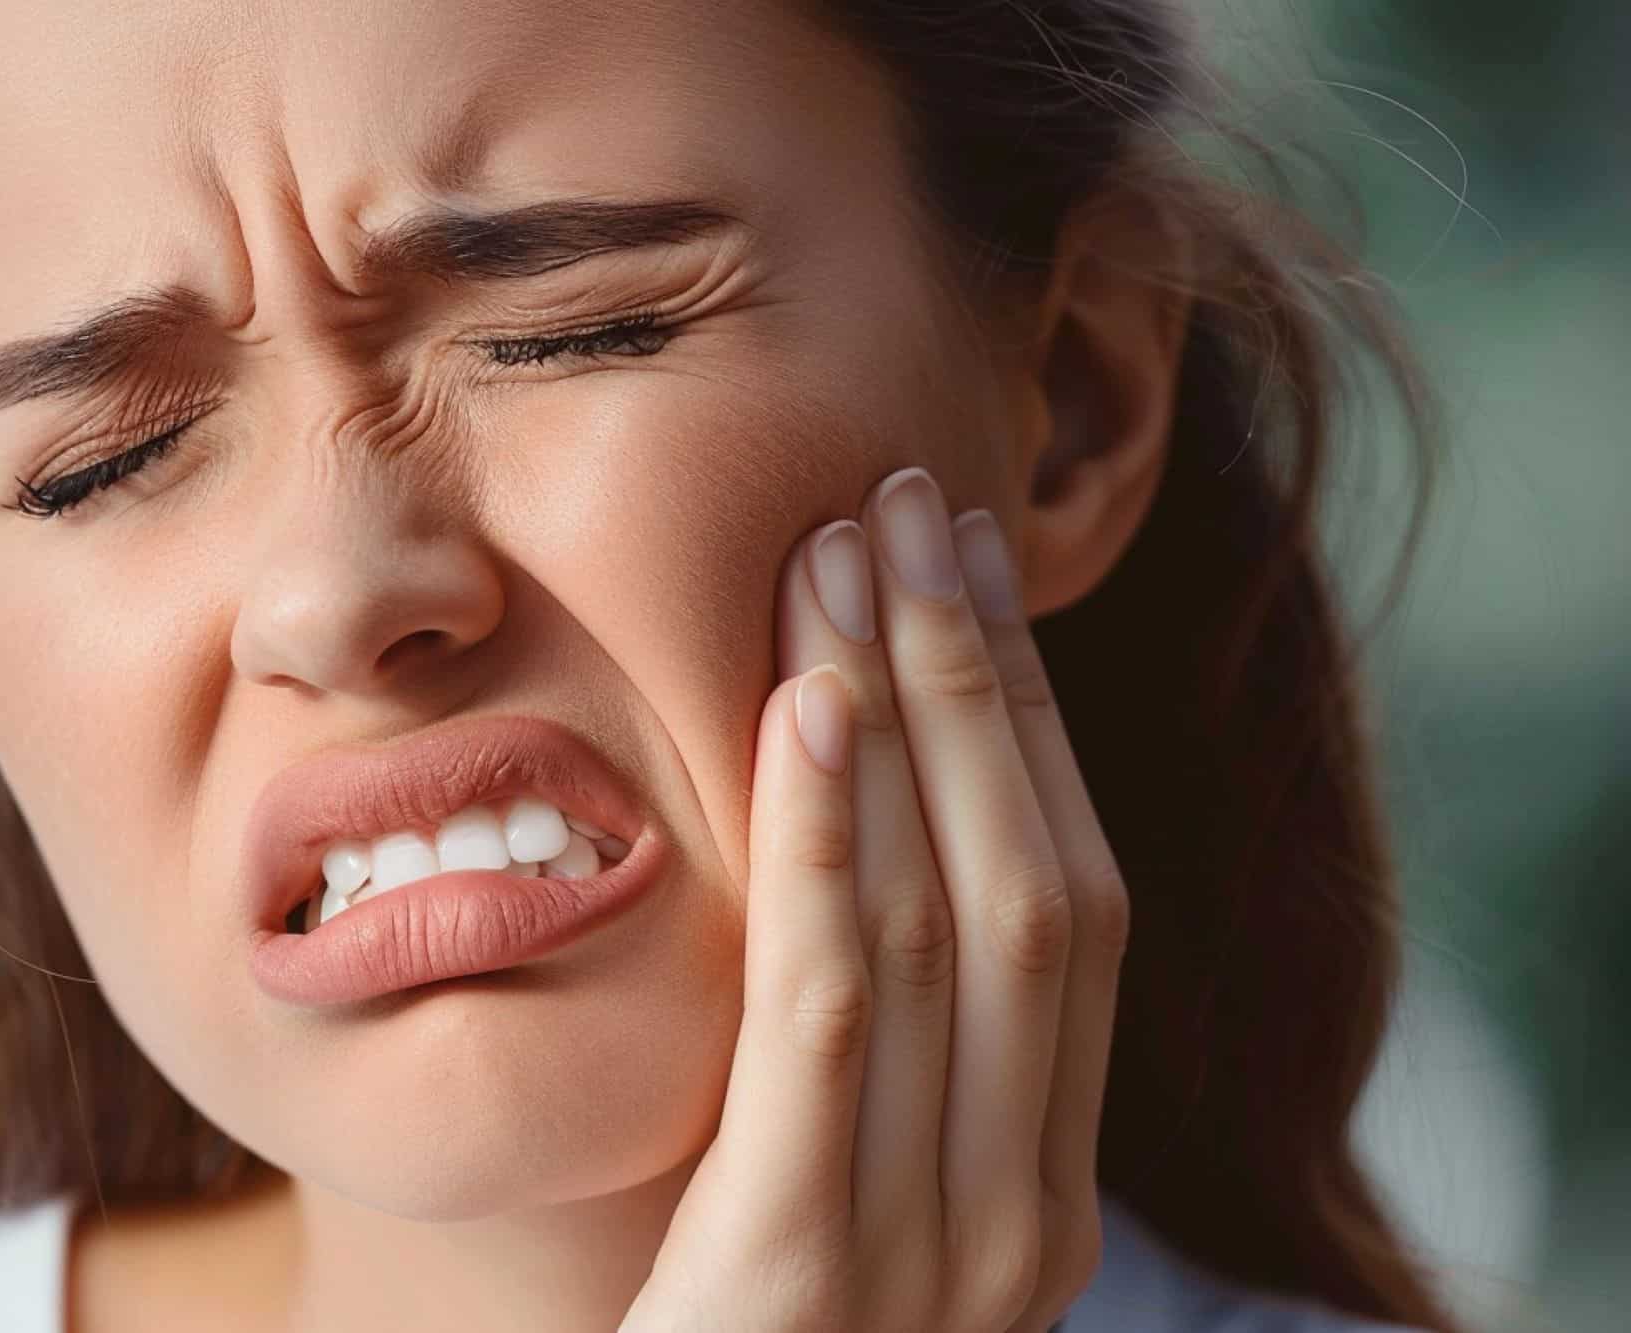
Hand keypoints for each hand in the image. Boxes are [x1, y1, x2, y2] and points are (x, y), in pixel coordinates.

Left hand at [619, 467, 1130, 1331]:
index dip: (1031, 728)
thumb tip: (853, 836)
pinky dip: (837, 848)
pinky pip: (838, 1016)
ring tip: (852, 552)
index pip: (1074, 910)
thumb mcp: (823, 1186)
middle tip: (916, 505)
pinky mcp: (807, 1275)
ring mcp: (938, 1255)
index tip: (969, 572)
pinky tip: (810, 705)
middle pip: (1040, 887)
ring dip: (909, 718)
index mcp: (1044, 1184)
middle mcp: (1030, 1215)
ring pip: (959, 925)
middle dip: (982, 683)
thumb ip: (868, 1059)